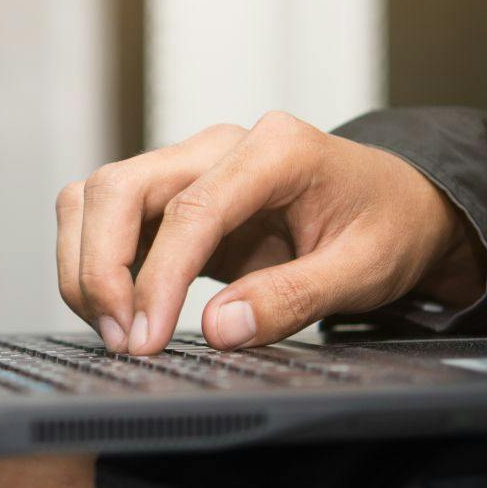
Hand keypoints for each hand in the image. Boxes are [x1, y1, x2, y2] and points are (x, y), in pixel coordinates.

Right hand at [56, 111, 485, 354]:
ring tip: (116, 331)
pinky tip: (121, 312)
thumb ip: (293, 298)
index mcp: (276, 150)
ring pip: (99, 195)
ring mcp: (191, 164)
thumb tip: (218, 328)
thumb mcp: (364, 271)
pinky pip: (109, 215)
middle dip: (100, 266)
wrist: (400, 204)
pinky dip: (96, 262)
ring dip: (87, 263)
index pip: (191, 208)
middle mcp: (221, 146)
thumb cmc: (388, 226)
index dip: (156, 276)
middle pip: (120, 186)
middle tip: (123, 341)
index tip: (144, 337)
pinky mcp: (174, 195)